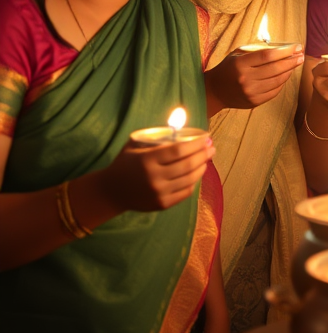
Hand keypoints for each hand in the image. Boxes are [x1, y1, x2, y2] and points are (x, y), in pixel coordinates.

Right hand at [99, 136, 213, 212]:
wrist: (111, 191)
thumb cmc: (126, 162)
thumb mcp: (136, 143)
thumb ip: (157, 136)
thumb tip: (183, 128)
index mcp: (147, 160)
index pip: (179, 150)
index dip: (196, 144)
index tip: (206, 137)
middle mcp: (154, 177)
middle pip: (187, 165)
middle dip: (203, 155)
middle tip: (212, 147)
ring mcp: (159, 193)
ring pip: (189, 179)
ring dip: (202, 167)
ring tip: (206, 159)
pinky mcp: (162, 204)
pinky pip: (185, 192)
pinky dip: (194, 182)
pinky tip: (197, 173)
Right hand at [206, 44, 304, 109]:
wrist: (214, 91)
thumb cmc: (228, 68)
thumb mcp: (238, 54)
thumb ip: (256, 49)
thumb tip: (280, 47)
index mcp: (241, 64)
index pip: (268, 55)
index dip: (285, 51)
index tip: (297, 46)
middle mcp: (246, 79)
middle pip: (275, 69)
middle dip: (291, 61)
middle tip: (301, 55)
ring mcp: (250, 92)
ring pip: (277, 81)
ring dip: (289, 71)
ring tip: (295, 64)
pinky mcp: (254, 102)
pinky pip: (274, 91)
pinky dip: (281, 82)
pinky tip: (285, 75)